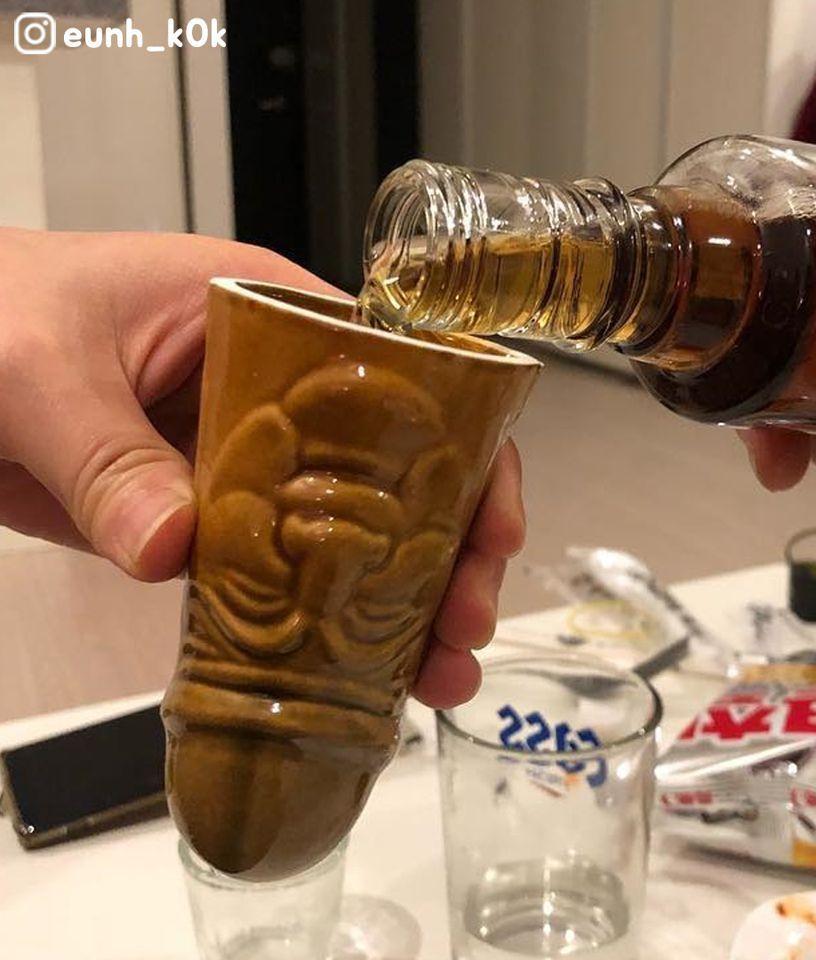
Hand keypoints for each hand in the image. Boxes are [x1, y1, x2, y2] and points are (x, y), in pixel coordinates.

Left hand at [0, 228, 523, 706]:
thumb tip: (174, 548)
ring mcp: (249, 460)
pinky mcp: (207, 518)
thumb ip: (106, 455)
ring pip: (348, 533)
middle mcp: (281, 391)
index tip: (490, 527)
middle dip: (446, 550)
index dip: (467, 451)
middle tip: (466, 625)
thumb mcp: (42, 366)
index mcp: (273, 315)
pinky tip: (355, 678)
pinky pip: (279, 574)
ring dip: (397, 604)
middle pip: (398, 471)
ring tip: (435, 675)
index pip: (408, 376)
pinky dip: (317, 626)